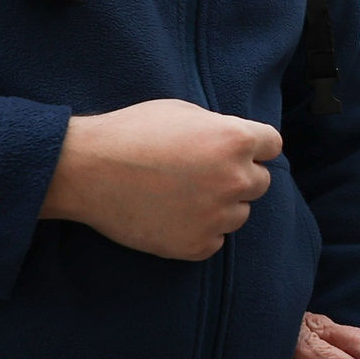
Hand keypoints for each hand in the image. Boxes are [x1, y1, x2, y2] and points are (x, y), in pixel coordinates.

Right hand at [39, 99, 282, 260]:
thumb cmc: (131, 133)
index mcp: (236, 140)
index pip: (273, 145)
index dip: (254, 146)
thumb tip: (238, 144)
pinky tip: (171, 215)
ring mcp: (217, 216)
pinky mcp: (197, 245)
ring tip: (180, 195)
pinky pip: (215, 239)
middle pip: (260, 182)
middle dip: (237, 176)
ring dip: (220, 206)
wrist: (87, 171)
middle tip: (200, 173)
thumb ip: (220, 128)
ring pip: (239, 213)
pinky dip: (199, 230)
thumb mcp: (183, 112)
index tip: (236, 150)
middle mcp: (235, 179)